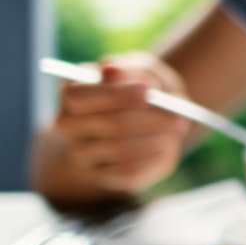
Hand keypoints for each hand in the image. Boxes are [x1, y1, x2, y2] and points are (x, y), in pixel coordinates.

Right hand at [50, 52, 192, 195]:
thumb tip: (110, 69)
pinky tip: (167, 147)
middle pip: (105, 125)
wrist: (150, 120)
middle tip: (176, 117)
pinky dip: (154, 159)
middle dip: (148, 120)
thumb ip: (130, 69)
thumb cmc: (143, 89)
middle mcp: (69, 125)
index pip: (78, 98)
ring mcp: (83, 153)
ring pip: (120, 150)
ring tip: (176, 129)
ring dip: (156, 139)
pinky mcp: (103, 175)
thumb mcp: (143, 71)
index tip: (145, 93)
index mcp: (72, 93)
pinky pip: (128, 173)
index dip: (113, 96)